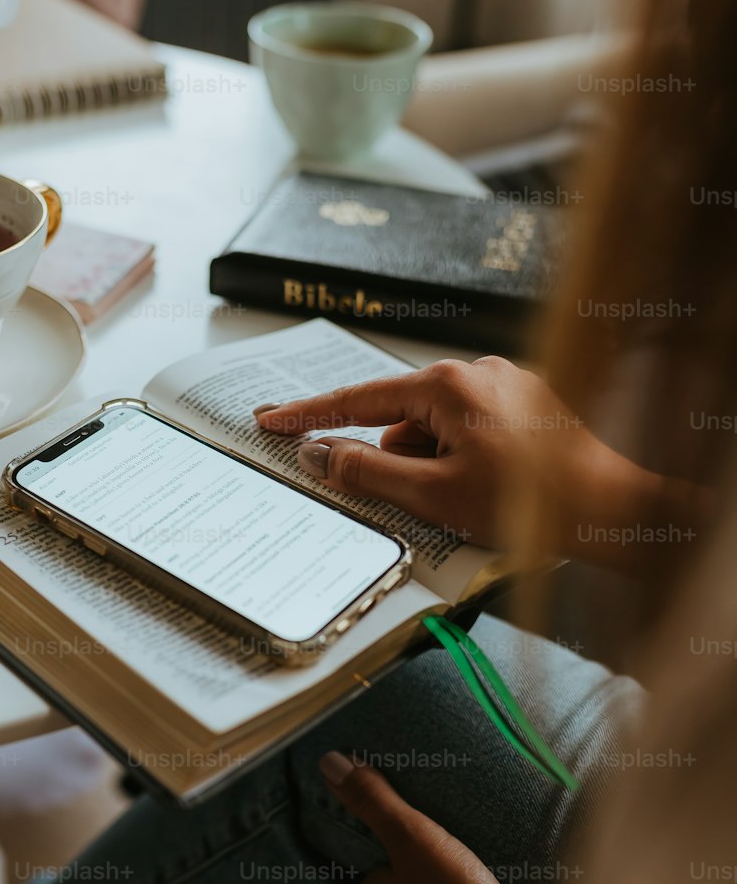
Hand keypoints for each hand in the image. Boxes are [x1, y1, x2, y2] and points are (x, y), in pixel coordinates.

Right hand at [256, 357, 653, 553]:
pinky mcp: (527, 406)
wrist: (614, 511)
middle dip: (403, 464)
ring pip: (438, 430)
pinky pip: (471, 431)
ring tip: (475, 502)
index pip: (359, 398)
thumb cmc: (529, 503)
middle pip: (403, 420)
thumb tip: (318, 453)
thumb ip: (367, 471)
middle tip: (432, 502)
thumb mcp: (433, 495)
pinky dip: (465, 462)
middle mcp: (477, 371)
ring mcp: (506, 385)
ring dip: (436, 467)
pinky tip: (492, 491)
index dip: (309, 415)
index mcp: (448, 384)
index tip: (270, 421)